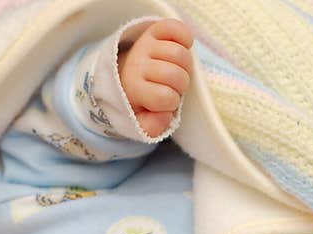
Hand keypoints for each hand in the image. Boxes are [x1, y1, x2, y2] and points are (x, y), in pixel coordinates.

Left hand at [118, 19, 193, 137]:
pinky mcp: (155, 30)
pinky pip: (176, 28)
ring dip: (185, 65)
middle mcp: (137, 64)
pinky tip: (182, 47)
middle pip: (175, 75)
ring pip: (180, 53)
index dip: (172, 103)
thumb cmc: (143, 99)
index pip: (164, 98)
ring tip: (177, 69)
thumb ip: (151, 126)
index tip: (166, 101)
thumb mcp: (142, 118)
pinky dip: (185, 37)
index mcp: (134, 88)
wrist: (127, 72)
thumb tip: (165, 116)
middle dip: (181, 85)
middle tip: (173, 86)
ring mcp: (146, 45)